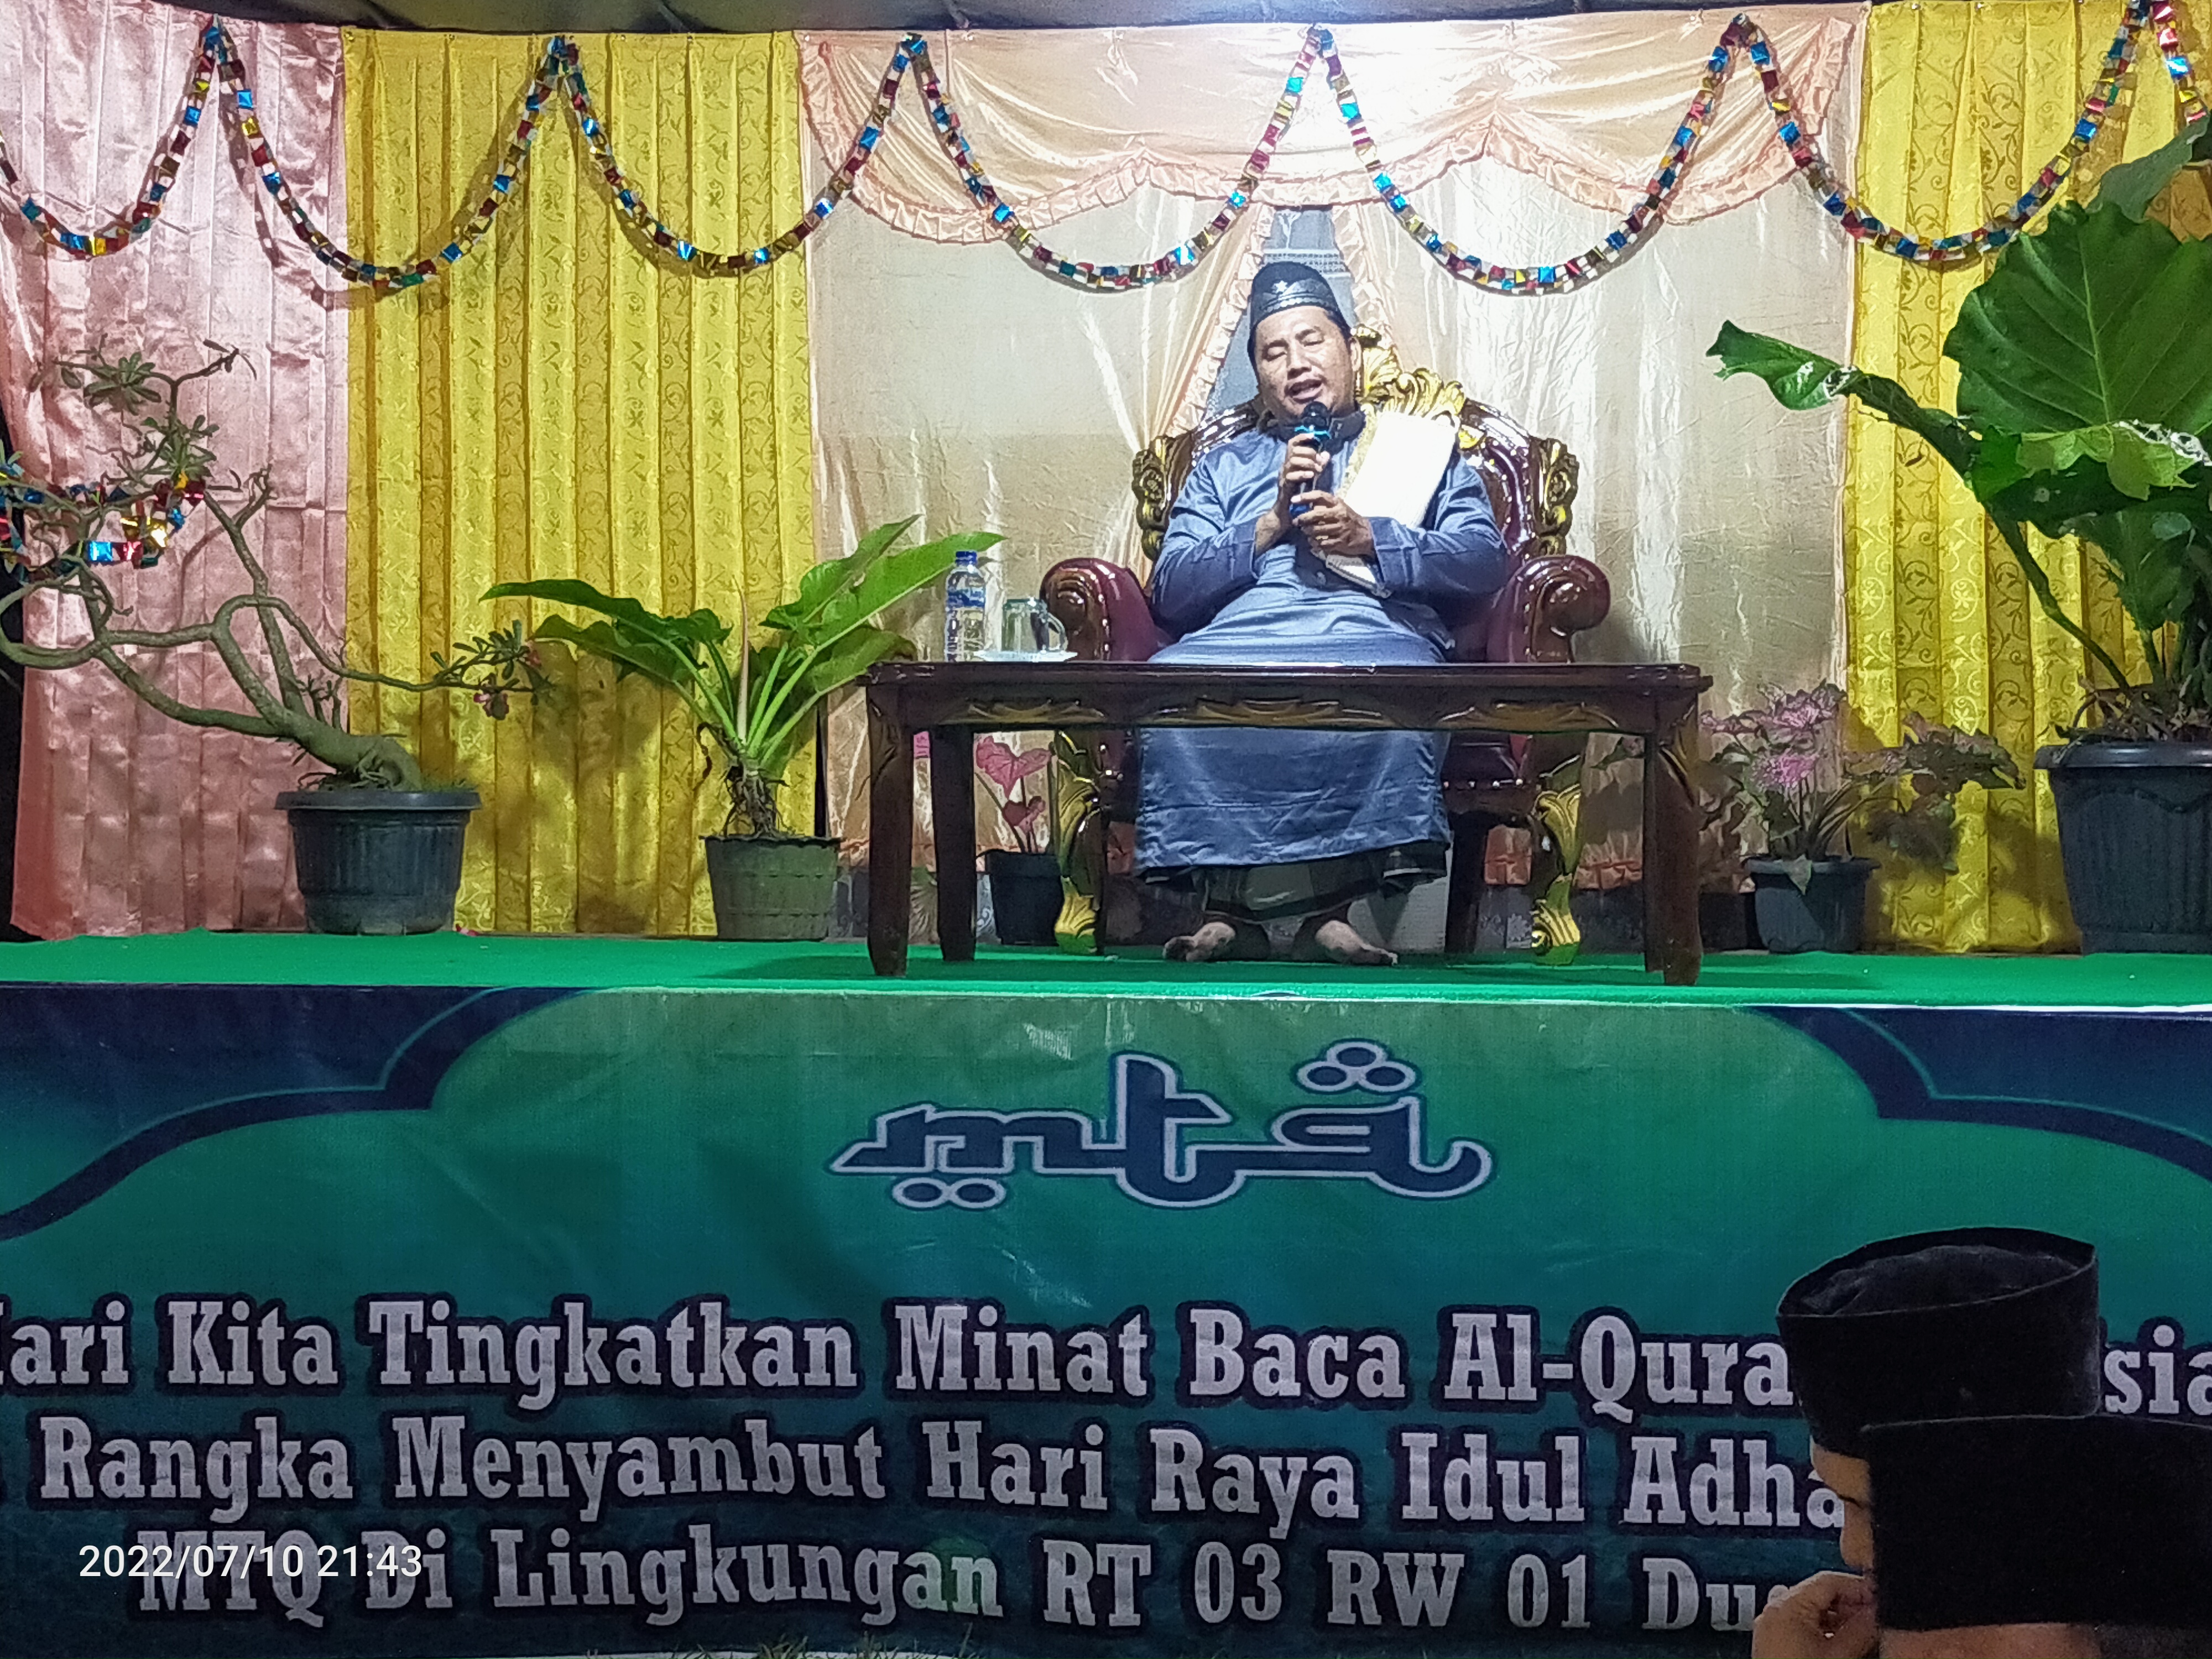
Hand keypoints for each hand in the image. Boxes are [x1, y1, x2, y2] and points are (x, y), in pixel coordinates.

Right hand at [1256, 434, 1328, 552]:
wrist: (1287, 513)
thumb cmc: (1299, 494)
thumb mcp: (1311, 477)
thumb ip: (1318, 465)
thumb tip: (1326, 454)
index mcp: (1291, 462)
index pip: (1293, 443)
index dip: (1302, 437)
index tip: (1313, 436)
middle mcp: (1285, 467)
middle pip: (1294, 450)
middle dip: (1309, 453)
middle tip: (1319, 462)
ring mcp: (1283, 476)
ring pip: (1292, 461)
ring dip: (1307, 463)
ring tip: (1317, 470)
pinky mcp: (1284, 486)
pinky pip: (1291, 476)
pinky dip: (1302, 474)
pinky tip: (1311, 476)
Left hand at [1293, 490, 1375, 560]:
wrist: (1366, 534)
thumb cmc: (1349, 519)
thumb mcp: (1340, 507)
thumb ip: (1325, 505)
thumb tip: (1307, 503)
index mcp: (1338, 504)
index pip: (1320, 496)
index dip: (1305, 497)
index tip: (1293, 500)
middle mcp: (1339, 515)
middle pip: (1316, 515)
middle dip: (1302, 519)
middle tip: (1295, 522)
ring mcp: (1340, 529)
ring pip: (1317, 530)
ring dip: (1307, 532)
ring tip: (1304, 532)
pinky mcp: (1340, 542)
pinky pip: (1322, 543)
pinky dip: (1315, 543)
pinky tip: (1312, 542)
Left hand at [1751, 1572, 1875, 1658]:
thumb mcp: (1840, 1656)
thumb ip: (1862, 1629)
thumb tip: (1878, 1611)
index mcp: (1786, 1605)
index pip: (1828, 1580)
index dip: (1859, 1588)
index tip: (1882, 1599)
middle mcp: (1773, 1612)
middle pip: (1818, 1594)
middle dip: (1850, 1605)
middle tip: (1876, 1618)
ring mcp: (1770, 1629)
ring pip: (1810, 1612)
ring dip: (1838, 1619)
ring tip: (1864, 1633)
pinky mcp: (1772, 1646)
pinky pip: (1801, 1627)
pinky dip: (1823, 1631)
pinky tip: (1842, 1645)